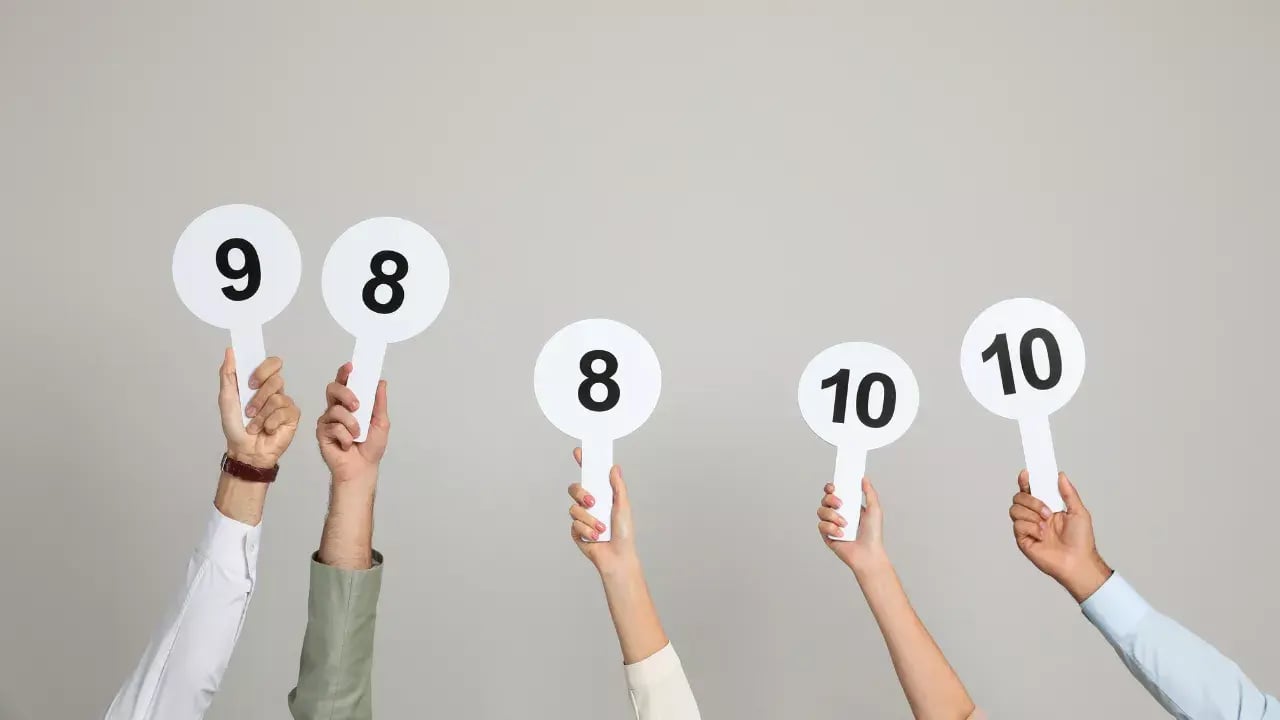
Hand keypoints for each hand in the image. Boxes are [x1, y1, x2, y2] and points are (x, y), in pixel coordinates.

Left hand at [219, 348, 300, 467]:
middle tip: (249, 409)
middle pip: (276, 380)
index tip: (251, 382)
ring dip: (261, 415)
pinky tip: (266, 430)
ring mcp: (285, 403)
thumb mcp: (227, 398)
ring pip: (277, 398)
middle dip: (259, 397)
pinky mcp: (292, 416)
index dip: (264, 369)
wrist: (244, 450)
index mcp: (261, 382)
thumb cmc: (235, 426)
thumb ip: (228, 374)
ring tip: (253, 425)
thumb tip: (230, 351)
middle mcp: (275, 390)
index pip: (272, 363)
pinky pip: (284, 412)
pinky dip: (270, 423)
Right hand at [316, 362, 389, 485]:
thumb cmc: (371, 447)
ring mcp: (327, 420)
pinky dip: (346, 437)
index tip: (351, 366)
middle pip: (333, 389)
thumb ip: (379, 402)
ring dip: (351, 424)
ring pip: (335, 410)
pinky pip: (333, 427)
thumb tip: (381, 382)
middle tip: (357, 405)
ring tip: (358, 435)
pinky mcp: (322, 432)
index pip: (344, 383)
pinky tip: (347, 445)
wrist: (362, 468)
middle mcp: (336, 408)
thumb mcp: (381, 422)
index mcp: (349, 403)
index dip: (345, 373)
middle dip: (346, 394)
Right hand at [567, 448, 638, 577]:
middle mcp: (590, 504)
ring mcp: (582, 517)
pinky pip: (574, 524)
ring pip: (574, 508)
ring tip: (601, 528)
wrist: (617, 557)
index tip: (579, 451)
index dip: (583, 463)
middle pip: (574, 489)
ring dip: (589, 519)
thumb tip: (614, 467)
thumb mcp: (623, 507)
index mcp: (602, 495)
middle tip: (592, 501)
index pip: (589, 476)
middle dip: (581, 494)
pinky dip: (586, 530)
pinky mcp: (576, 531)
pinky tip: (596, 537)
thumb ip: (618, 487)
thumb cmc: (624, 533)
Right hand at [818, 478, 888, 572]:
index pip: (834, 493)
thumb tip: (864, 478)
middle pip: (825, 499)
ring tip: (844, 524)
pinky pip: (821, 526)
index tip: (833, 487)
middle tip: (840, 504)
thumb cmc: (873, 534)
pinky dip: (831, 528)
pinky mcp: (827, 536)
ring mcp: (832, 525)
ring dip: (832, 516)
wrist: (868, 554)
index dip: (830, 488)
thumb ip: (869, 492)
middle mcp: (838, 514)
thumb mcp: (874, 509)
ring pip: (821, 511)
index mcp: (848, 507)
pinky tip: (841, 534)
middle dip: (830, 499)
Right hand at [1009, 470, 1111, 602]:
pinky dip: (1031, 528)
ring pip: (1015, 509)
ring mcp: (1028, 527)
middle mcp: (1034, 516)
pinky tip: (1042, 536)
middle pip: (1018, 497)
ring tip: (1045, 525)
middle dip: (1032, 501)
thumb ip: (1068, 493)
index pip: (1031, 490)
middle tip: (1047, 511)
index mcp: (1046, 507)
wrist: (1077, 561)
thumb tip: (1061, 475)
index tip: (1026, 473)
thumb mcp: (1079, 512)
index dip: (1025, 481)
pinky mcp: (1023, 539)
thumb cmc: (1081, 541)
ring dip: (1032, 515)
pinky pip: (1018, 525)